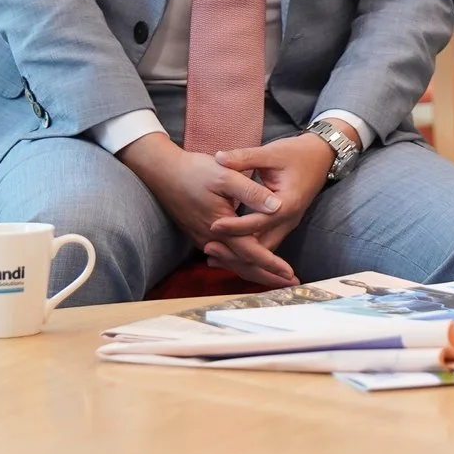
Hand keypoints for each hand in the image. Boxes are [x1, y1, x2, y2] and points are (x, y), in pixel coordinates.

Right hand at [118, 132, 285, 272]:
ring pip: (233, 262)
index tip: (291, 274)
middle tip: (291, 283)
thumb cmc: (195, 171)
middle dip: (267, 276)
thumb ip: (252, 192)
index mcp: (220, 227)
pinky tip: (252, 261)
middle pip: (243, 265)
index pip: (251, 253)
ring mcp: (203, 238)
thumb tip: (277, 207)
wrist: (163, 171)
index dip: (272, 265)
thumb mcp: (227, 175)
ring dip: (255, 270)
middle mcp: (210, 239)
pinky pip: (224, 254)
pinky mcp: (200, 233)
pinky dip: (241, 261)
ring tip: (276, 276)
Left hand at [198, 132, 337, 287]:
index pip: (259, 221)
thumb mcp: (271, 152)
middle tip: (208, 248)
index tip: (213, 225)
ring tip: (213, 256)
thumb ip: (244, 157)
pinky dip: (248, 250)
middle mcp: (289, 219)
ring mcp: (288, 224)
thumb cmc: (297, 153)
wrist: (322, 156)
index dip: (235, 225)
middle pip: (263, 247)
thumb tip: (218, 158)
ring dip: (241, 255)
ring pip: (265, 250)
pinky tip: (227, 250)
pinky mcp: (283, 224)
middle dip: (237, 252)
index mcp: (288, 204)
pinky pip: (266, 244)